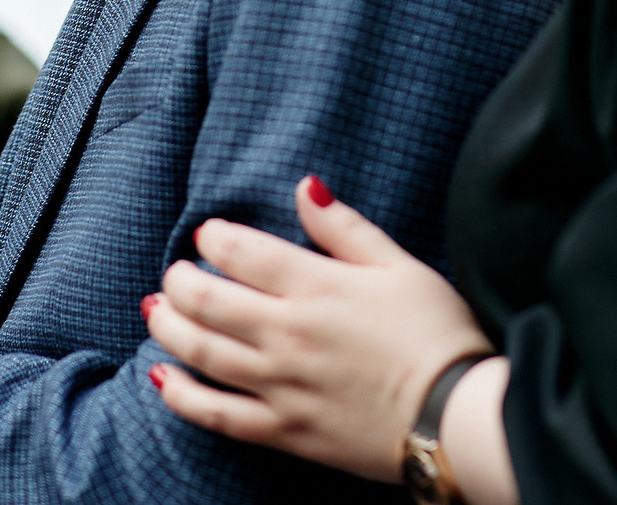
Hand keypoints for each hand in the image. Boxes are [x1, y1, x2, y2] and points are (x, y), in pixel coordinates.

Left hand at [144, 177, 493, 482]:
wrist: (457, 414)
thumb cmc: (436, 333)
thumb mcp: (398, 264)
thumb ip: (344, 227)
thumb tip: (305, 186)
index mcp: (317, 286)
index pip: (240, 251)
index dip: (214, 237)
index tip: (209, 234)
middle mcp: (288, 334)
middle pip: (207, 300)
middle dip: (180, 280)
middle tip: (175, 273)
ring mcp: (282, 385)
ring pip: (202, 353)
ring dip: (169, 328)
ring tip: (158, 311)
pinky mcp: (285, 430)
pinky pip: (217, 414)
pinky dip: (181, 396)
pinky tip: (163, 378)